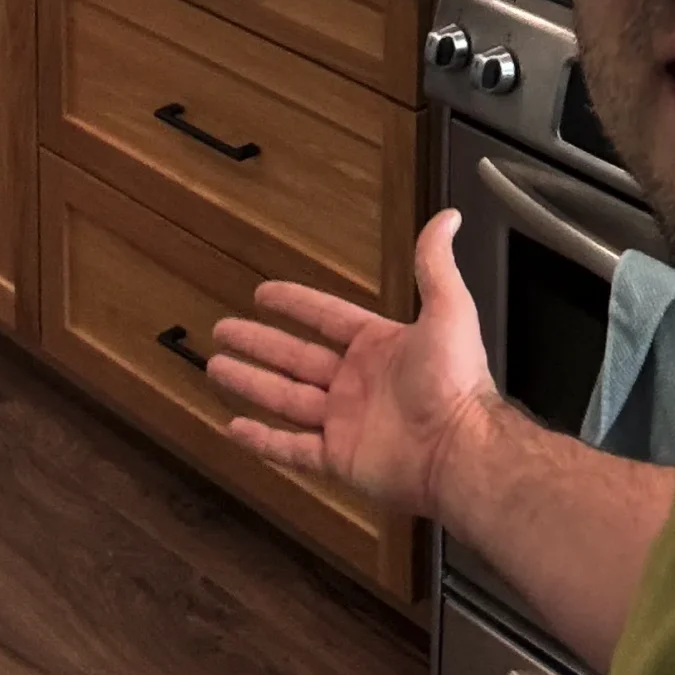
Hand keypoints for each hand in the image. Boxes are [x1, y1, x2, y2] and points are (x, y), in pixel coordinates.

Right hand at [207, 208, 496, 514]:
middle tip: (223, 329)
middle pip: (296, 357)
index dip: (295, 303)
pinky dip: (262, 440)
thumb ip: (435, 265)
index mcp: (378, 346)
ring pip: (285, 399)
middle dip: (259, 343)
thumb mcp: (448, 310)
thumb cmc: (455, 379)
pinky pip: (292, 449)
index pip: (327, 318)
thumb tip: (449, 215)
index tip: (263, 293)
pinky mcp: (338, 459)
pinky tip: (233, 427)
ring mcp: (345, 422)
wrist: (460, 448)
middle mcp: (356, 382)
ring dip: (250, 383)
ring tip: (215, 366)